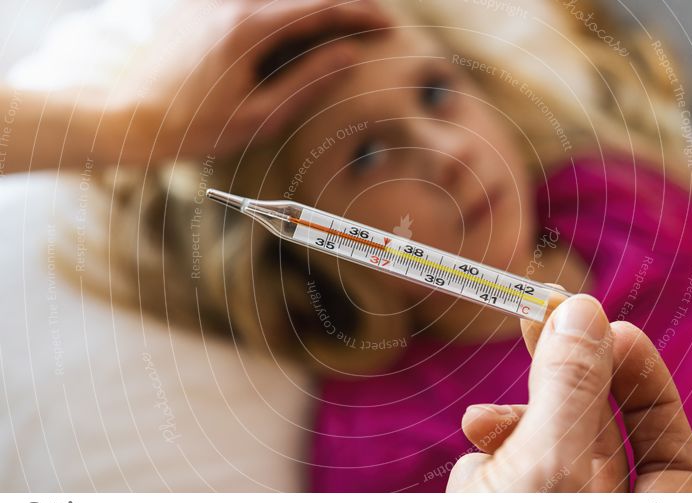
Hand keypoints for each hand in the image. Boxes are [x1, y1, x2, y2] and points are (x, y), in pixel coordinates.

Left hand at [113, 0, 389, 161]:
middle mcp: (230, 1)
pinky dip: (281, 11)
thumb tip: (348, 54)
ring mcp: (211, 0)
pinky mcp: (197, 6)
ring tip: (337, 29)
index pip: (320, 8)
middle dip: (341, 6)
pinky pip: (252, 2)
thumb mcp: (259, 117)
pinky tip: (293, 33)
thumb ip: (307, 82)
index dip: (360, 14)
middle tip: (370, 25)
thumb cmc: (195, 127)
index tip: (388, 26)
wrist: (129, 119)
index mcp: (249, 27)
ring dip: (311, 9)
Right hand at [446, 294, 691, 491]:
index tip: (613, 328)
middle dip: (568, 373)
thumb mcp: (551, 463)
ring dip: (512, 417)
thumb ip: (571, 386)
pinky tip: (475, 441)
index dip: (647, 381)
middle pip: (597, 432)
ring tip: (485, 414)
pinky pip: (504, 468)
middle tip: (540, 313)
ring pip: (543, 446)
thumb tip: (585, 309)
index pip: (670, 447)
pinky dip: (487, 448)